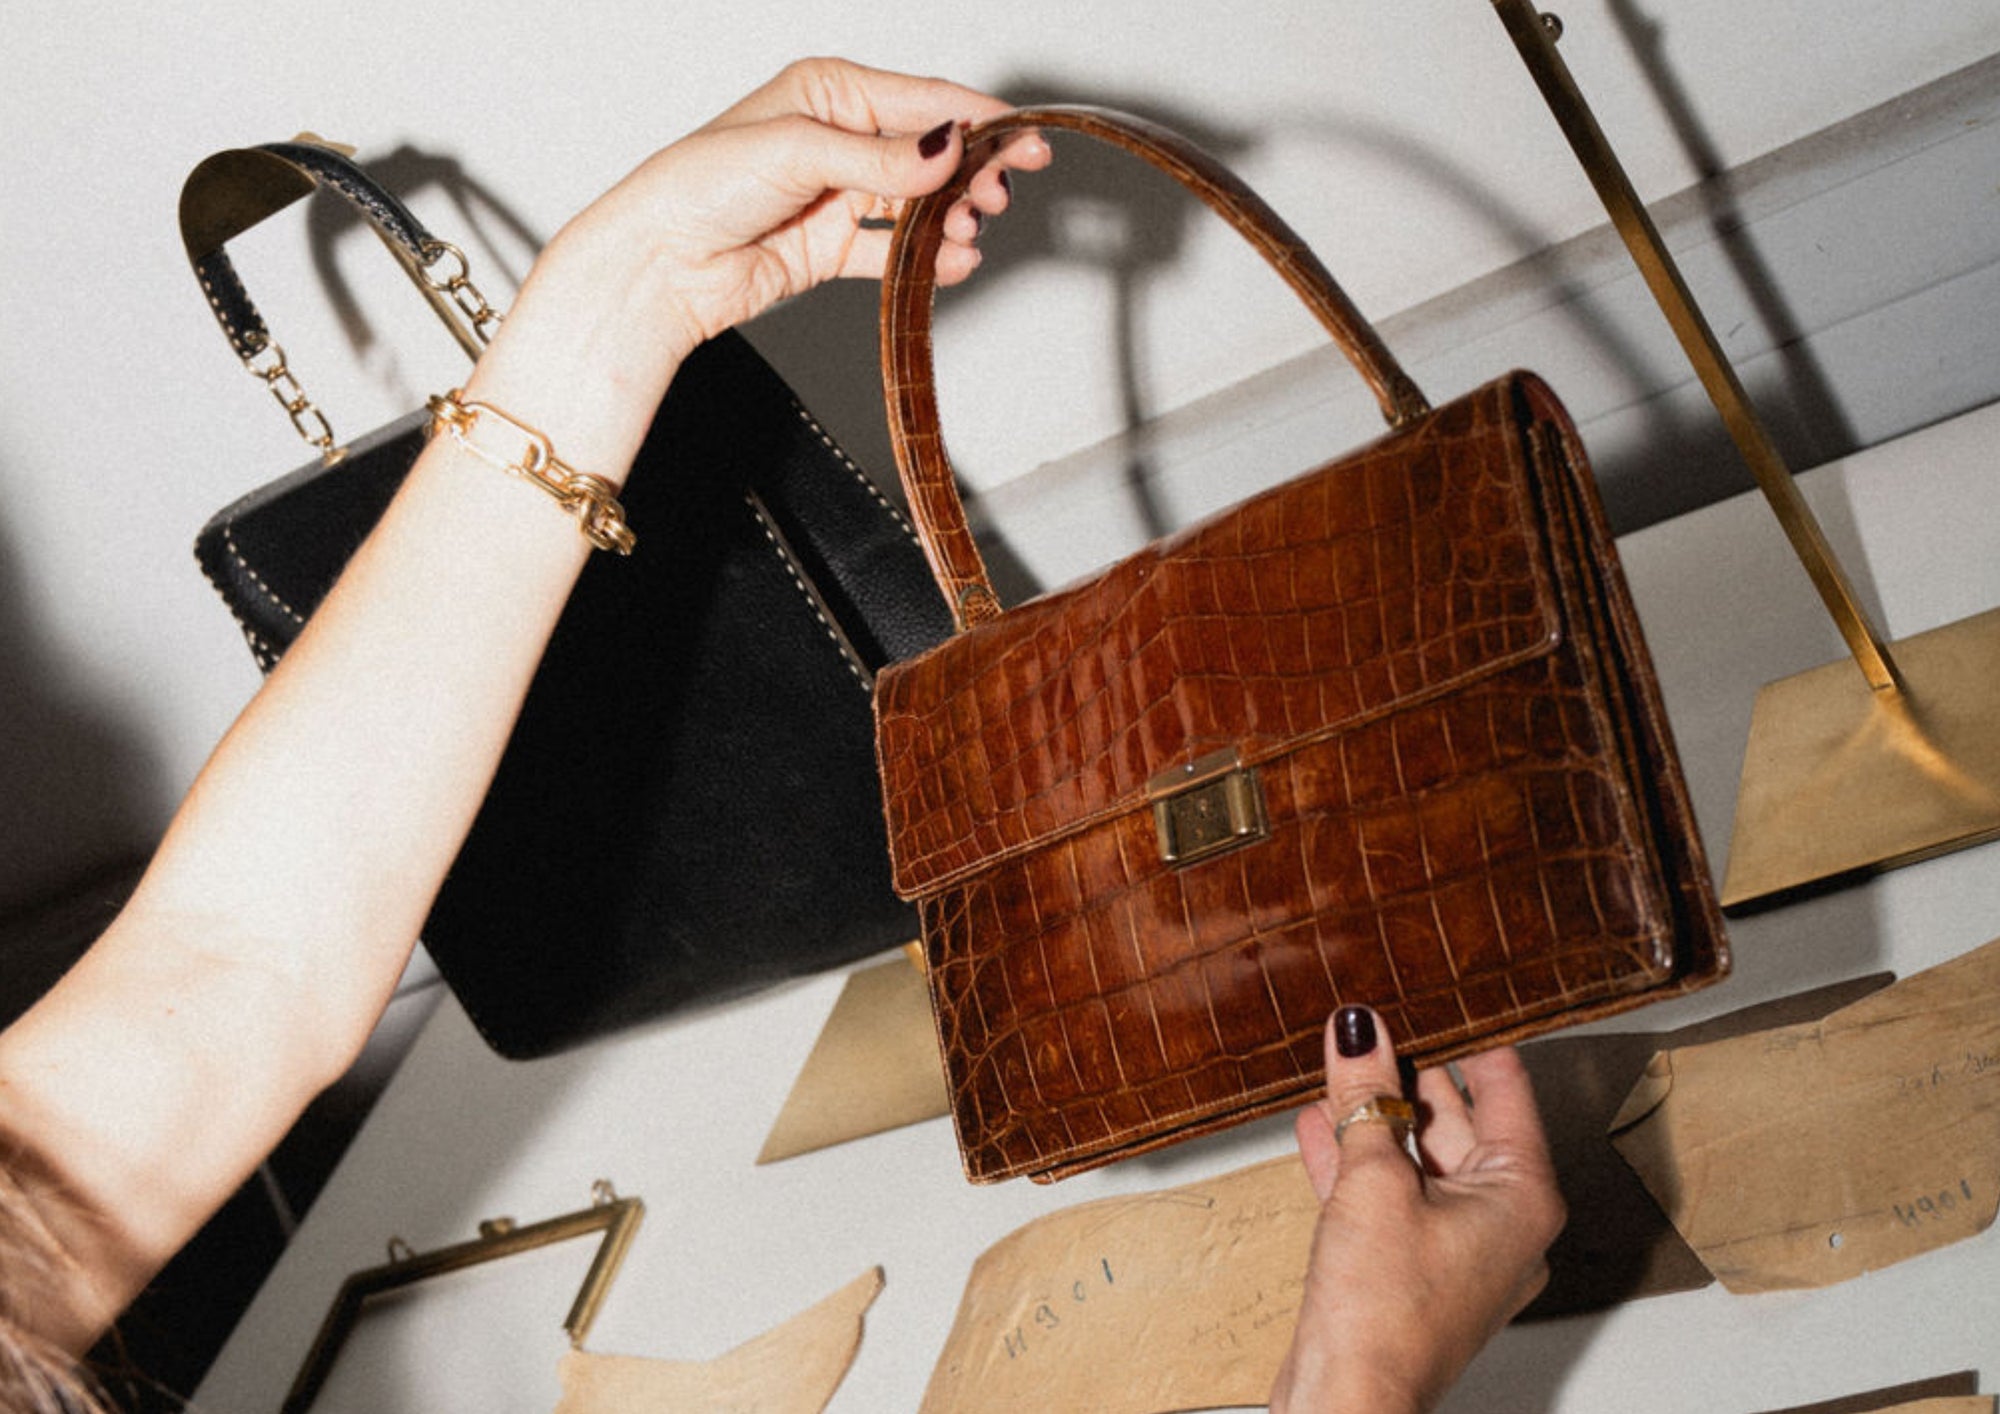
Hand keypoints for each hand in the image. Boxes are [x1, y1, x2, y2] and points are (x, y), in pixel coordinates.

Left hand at [467, 58, 1050, 476]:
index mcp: (829, 93)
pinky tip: (952, 262)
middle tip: (1000, 194)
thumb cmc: (700, 186)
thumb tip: (944, 148)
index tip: (1026, 139)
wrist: (660, 264)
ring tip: (967, 230)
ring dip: (950, 218)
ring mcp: (838, 196)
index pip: (922, 100)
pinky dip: (926, 259)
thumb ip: (879, 155)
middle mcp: (838, 140)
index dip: (980, 119)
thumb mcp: (798, 151)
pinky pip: (894, 252)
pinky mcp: (832, 248)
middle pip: (928, 154)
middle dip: (971, 173)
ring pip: (917, 204)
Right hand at [1269, 1009, 1564, 1412]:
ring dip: (1373, 1115)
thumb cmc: (1386, 1313)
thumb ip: (1366, 1097)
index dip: (1468, 1036)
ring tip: (1337, 1061)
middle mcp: (1501, 1221)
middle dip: (1407, 1073)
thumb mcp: (1373, 1179)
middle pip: (1455, 1120)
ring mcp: (1456, 1248)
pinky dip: (1355, 1160)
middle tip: (1372, 1022)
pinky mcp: (1410, 1267)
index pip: (1504, 1087)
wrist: (1347, 1400)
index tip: (1439, 993)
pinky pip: (1388, 1195)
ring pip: (1415, 1158)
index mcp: (1522, 1194)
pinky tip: (1316, 1123)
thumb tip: (1361, 1032)